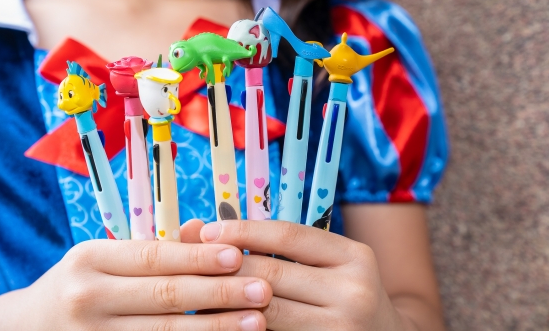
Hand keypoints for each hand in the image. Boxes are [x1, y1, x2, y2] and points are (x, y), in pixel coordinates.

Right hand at [19, 221, 270, 330]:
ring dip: (214, 329)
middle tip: (261, 290)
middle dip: (218, 294)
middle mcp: (86, 297)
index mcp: (89, 259)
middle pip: (163, 296)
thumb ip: (154, 247)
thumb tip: (205, 229)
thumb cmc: (79, 285)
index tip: (237, 256)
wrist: (26, 329)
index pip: (152, 257)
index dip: (197, 258)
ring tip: (255, 322)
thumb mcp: (103, 258)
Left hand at [197, 220, 409, 330]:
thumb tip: (209, 227)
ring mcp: (342, 328)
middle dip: (227, 267)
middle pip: (272, 275)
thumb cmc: (345, 291)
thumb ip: (282, 244)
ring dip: (229, 300)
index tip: (209, 231)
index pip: (288, 236)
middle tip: (194, 262)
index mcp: (354, 256)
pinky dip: (245, 324)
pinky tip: (226, 318)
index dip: (244, 231)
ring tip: (202, 289)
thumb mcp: (330, 261)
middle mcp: (354, 291)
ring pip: (267, 312)